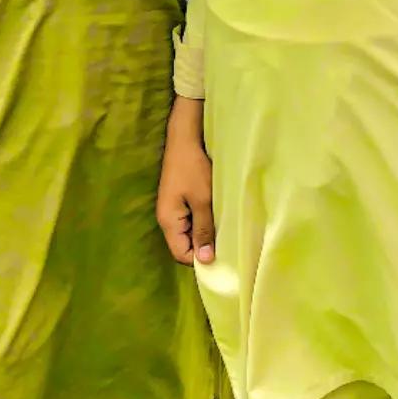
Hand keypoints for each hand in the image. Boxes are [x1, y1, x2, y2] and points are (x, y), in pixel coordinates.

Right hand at [156, 97, 215, 266]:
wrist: (186, 138)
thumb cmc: (194, 168)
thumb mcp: (203, 200)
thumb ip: (204, 230)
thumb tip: (205, 260)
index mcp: (169, 222)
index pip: (181, 254)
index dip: (200, 260)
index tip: (223, 258)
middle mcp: (168, 219)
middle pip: (185, 245)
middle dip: (205, 247)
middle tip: (229, 244)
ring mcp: (174, 209)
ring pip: (190, 232)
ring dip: (207, 233)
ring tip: (227, 231)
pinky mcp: (181, 200)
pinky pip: (192, 220)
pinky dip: (205, 221)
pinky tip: (220, 216)